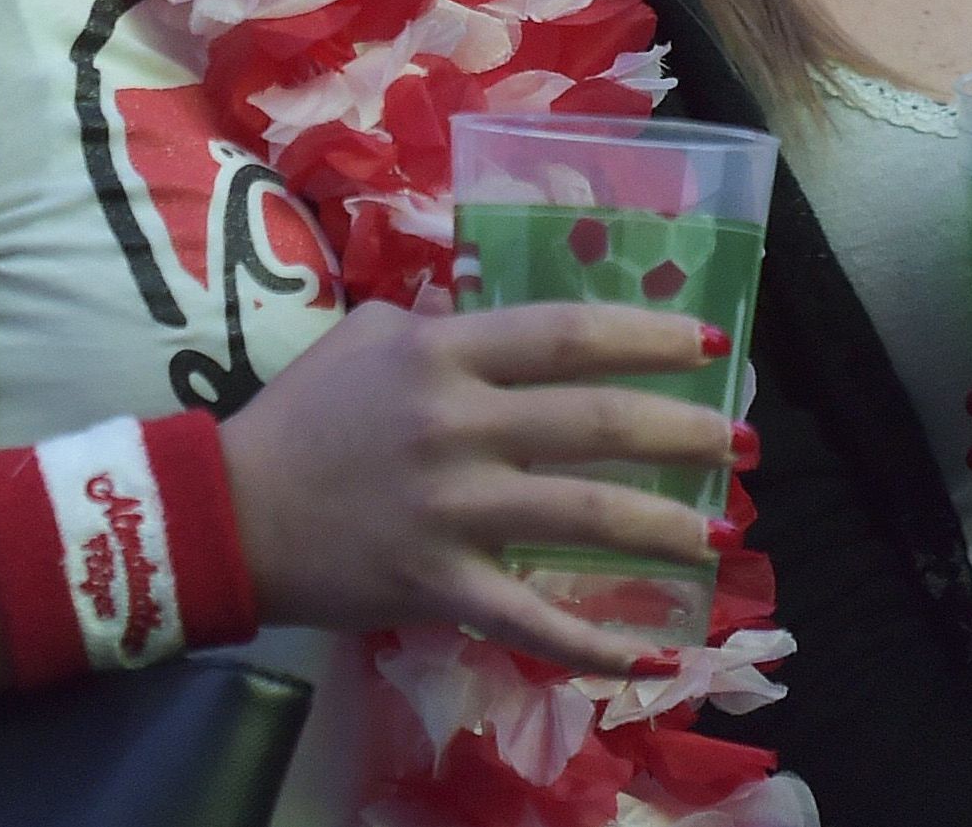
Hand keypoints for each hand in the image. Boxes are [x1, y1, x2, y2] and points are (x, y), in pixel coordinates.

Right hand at [220, 299, 736, 671]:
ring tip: (719, 534)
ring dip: (664, 526)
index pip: (564, 334)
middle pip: (594, 420)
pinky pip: (533, 619)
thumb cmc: (301, 416)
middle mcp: (457, 423)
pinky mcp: (438, 584)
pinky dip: (598, 642)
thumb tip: (497, 318)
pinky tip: (656, 653)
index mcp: (441, 352)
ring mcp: (451, 508)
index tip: (709, 345)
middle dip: (682, 429)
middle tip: (741, 442)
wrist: (230, 510)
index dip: (644, 336)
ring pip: (582, 514)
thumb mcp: (364, 336)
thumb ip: (437, 324)